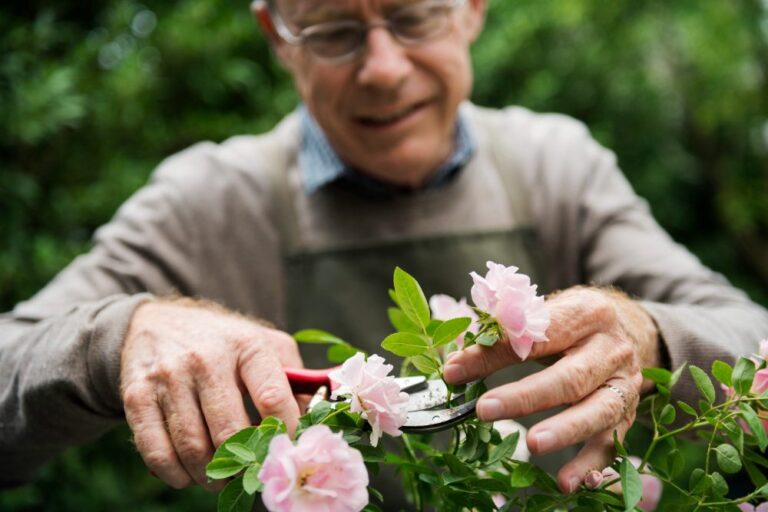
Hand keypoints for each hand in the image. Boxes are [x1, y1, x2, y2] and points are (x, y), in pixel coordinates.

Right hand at [120, 298, 302, 489]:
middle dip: (244, 464)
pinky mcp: (137, 396)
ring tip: (221, 478)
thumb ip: (295, 380)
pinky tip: (187, 474)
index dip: (284, 434)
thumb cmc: (223, 341)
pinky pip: (156, 452)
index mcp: (247, 345)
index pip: (274, 398)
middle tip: (250, 473)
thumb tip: (314, 422)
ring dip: (211, 476)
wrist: (156, 322)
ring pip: (193, 448)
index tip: (285, 449)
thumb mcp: (265, 344)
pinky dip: (175, 475)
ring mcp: (169, 378)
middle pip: (230, 432)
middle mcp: (206, 359)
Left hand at [443, 286, 660, 492]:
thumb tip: (456, 363)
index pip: (537, 335)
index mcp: (586, 314)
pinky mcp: (628, 413)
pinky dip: (590, 465)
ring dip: (564, 431)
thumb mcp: (545, 315)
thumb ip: (503, 335)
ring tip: (533, 444)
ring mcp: (624, 384)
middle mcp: (611, 348)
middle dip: (526, 396)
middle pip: (570, 376)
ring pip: (597, 411)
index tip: (455, 370)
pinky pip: (611, 442)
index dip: (495, 353)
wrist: (629, 329)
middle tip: (486, 410)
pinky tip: (566, 483)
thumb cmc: (573, 323)